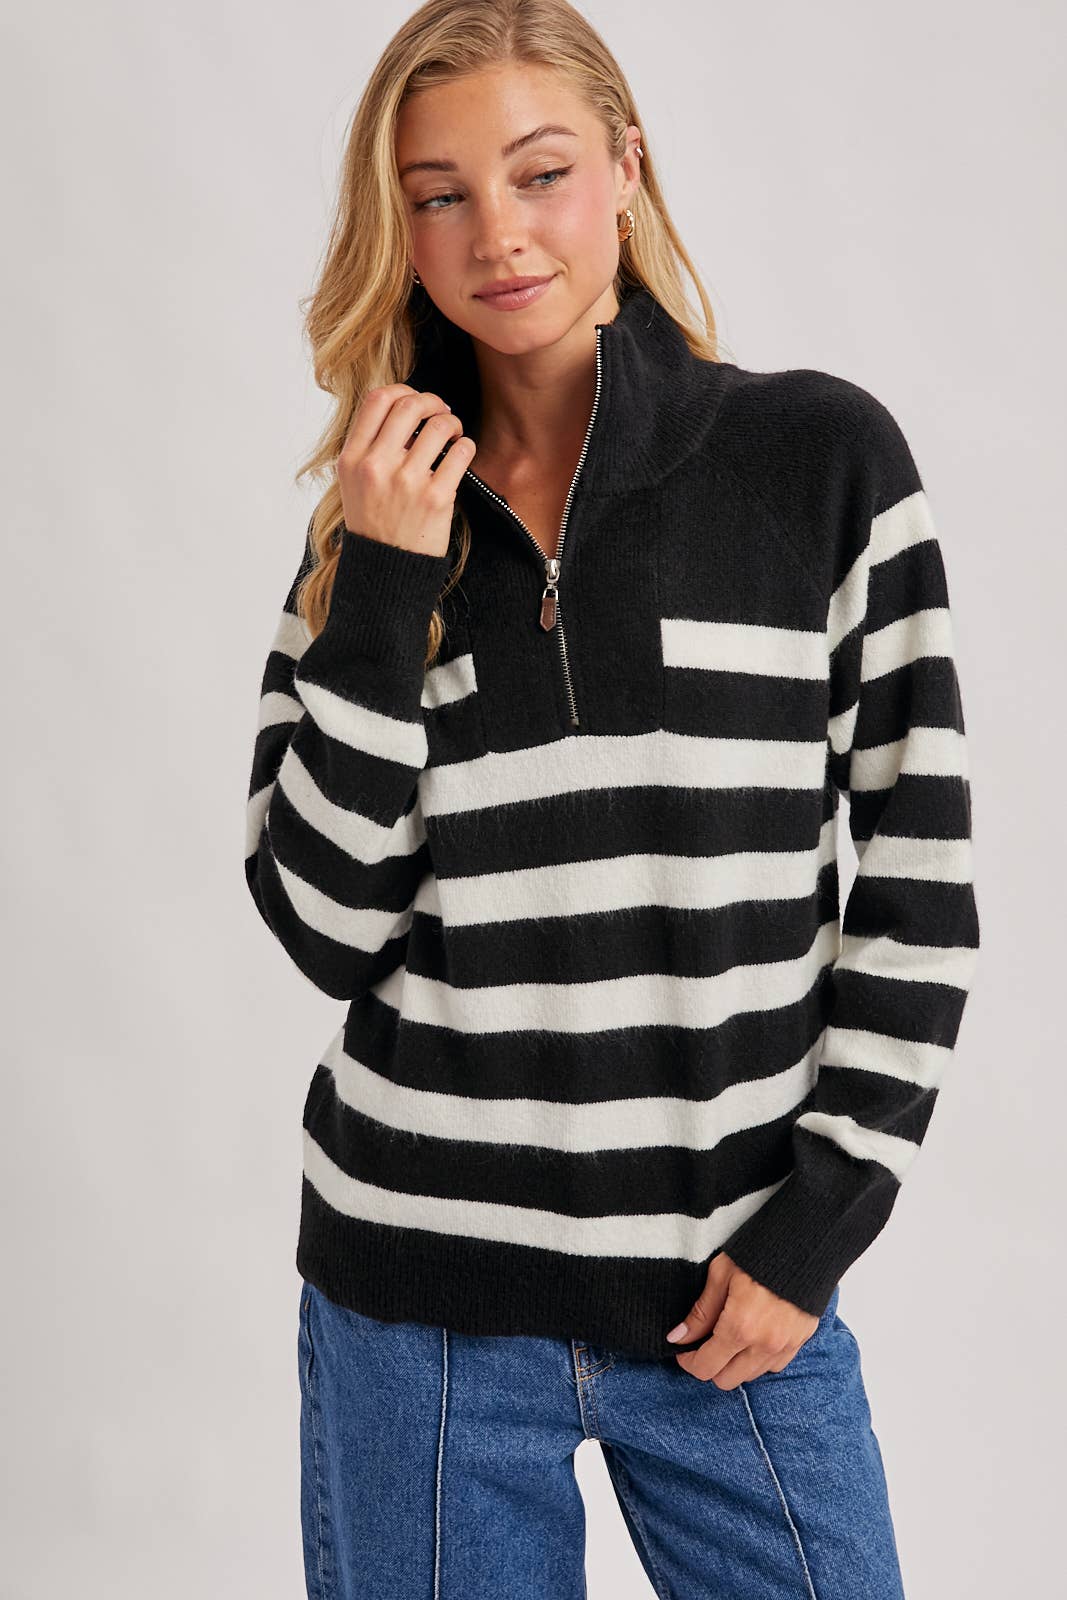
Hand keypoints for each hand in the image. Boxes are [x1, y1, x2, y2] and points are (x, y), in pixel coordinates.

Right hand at [337, 384, 476, 559]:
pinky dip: (466, 446)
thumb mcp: (353, 482)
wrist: (386, 570)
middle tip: (441, 412)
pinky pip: (460, 453)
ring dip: (453, 422)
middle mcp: (376, 466)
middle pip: (410, 404)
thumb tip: (400, 406)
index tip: (415, 400)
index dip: (403, 390)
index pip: (377, 399)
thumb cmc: (374, 522)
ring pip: (440, 425)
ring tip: (454, 433)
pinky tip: (462, 452)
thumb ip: (369, 445)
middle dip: (433, 401)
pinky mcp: (435, 498)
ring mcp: (406, 482)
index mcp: (352, 458)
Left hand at [665, 1251, 818, 1388]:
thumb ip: (700, 1312)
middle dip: (711, 1365)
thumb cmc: (758, 1253)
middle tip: (705, 1342)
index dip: (688, 1361)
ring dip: (735, 1363)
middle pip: (726, 1380)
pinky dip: (759, 1359)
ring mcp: (784, 1347)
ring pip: (750, 1376)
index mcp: (739, 1328)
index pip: (705, 1367)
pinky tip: (754, 1336)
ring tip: (730, 1336)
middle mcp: (763, 1345)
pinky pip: (774, 1365)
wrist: (804, 1242)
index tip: (684, 1349)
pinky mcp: (800, 1342)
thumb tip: (678, 1337)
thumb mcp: (720, 1275)